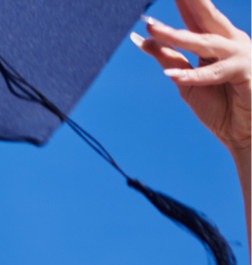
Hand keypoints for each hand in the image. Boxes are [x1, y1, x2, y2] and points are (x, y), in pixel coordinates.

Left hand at [138, 2, 251, 162]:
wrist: (245, 133)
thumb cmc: (220, 106)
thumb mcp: (186, 80)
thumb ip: (168, 57)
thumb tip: (140, 38)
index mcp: (218, 43)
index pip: (196, 19)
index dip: (184, 3)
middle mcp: (231, 43)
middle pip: (206, 18)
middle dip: (192, 2)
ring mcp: (240, 55)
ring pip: (205, 43)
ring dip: (177, 36)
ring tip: (152, 27)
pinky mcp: (246, 72)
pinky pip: (215, 73)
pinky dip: (194, 76)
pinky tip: (172, 76)